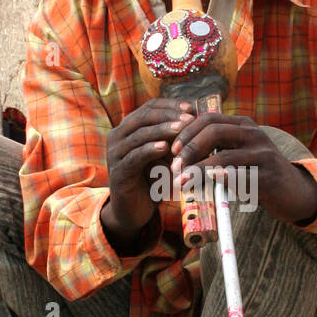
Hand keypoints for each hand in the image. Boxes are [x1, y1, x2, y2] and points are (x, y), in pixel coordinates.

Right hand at [102, 96, 194, 249]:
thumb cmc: (153, 180)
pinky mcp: (118, 171)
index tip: (191, 108)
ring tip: (182, 128)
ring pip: (140, 134)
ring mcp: (115, 153)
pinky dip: (150, 150)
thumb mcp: (166, 155)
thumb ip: (176, 139)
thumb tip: (202, 122)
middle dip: (169, 115)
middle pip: (144, 116)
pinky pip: (134, 156)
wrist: (134, 211)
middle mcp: (118, 136)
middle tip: (190, 118)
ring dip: (163, 130)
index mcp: (129, 128)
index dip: (171, 105)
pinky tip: (165, 148)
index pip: (150, 107)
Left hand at [172, 112, 316, 224]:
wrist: (293, 191)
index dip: (186, 132)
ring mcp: (263, 155)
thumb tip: (178, 158)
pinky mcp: (269, 177)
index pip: (208, 119)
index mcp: (243, 125)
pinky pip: (241, 177)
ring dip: (198, 170)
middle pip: (214, 132)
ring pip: (224, 157)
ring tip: (182, 182)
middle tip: (175, 167)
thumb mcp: (238, 155)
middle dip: (189, 149)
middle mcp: (254, 134)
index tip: (173, 150)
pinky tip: (208, 185)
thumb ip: (215, 150)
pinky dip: (222, 180)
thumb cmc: (257, 173)